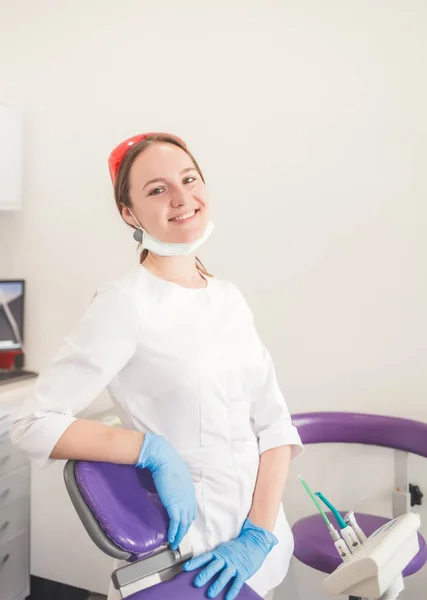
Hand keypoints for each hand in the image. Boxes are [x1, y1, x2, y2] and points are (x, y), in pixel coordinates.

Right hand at [136, 432, 196, 549]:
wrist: (163, 459)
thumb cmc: (166, 463)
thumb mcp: (174, 476)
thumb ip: (174, 485)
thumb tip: (167, 489)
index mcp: (189, 490)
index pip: (191, 509)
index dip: (187, 518)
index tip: (182, 525)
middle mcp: (189, 498)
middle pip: (189, 518)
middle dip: (184, 530)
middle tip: (179, 538)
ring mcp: (183, 502)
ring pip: (184, 524)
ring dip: (179, 535)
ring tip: (175, 543)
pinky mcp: (174, 506)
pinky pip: (176, 523)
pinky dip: (174, 532)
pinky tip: (171, 539)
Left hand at [183, 518, 277, 599]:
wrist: (255, 542)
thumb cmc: (238, 547)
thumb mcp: (224, 549)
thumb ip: (215, 557)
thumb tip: (203, 565)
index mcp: (219, 553)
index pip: (205, 557)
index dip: (195, 563)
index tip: (186, 568)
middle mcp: (225, 559)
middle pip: (213, 567)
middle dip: (204, 575)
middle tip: (197, 583)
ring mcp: (234, 565)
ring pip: (224, 576)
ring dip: (217, 585)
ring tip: (210, 593)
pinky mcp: (243, 571)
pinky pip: (237, 582)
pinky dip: (232, 591)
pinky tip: (227, 598)